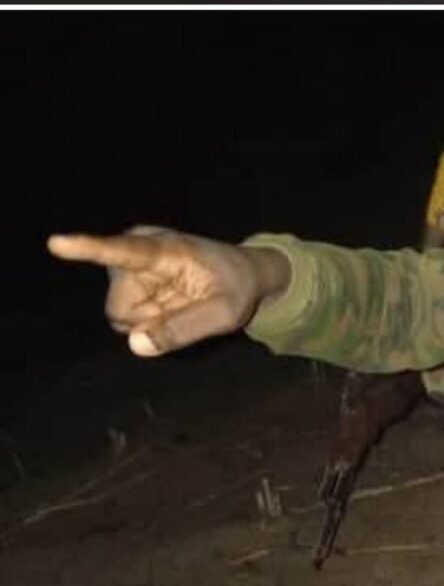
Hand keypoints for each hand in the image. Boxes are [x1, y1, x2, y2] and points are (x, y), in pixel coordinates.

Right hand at [47, 227, 289, 357]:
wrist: (244, 273)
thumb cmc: (238, 288)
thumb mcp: (226, 314)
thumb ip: (185, 329)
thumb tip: (135, 343)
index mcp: (168, 249)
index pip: (123, 251)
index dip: (88, 248)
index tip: (57, 242)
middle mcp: (141, 248)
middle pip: (119, 307)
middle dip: (149, 320)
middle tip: (186, 305)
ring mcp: (131, 263)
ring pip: (120, 316)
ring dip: (149, 319)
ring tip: (180, 301)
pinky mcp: (127, 276)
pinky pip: (124, 317)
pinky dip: (147, 319)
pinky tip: (168, 302)